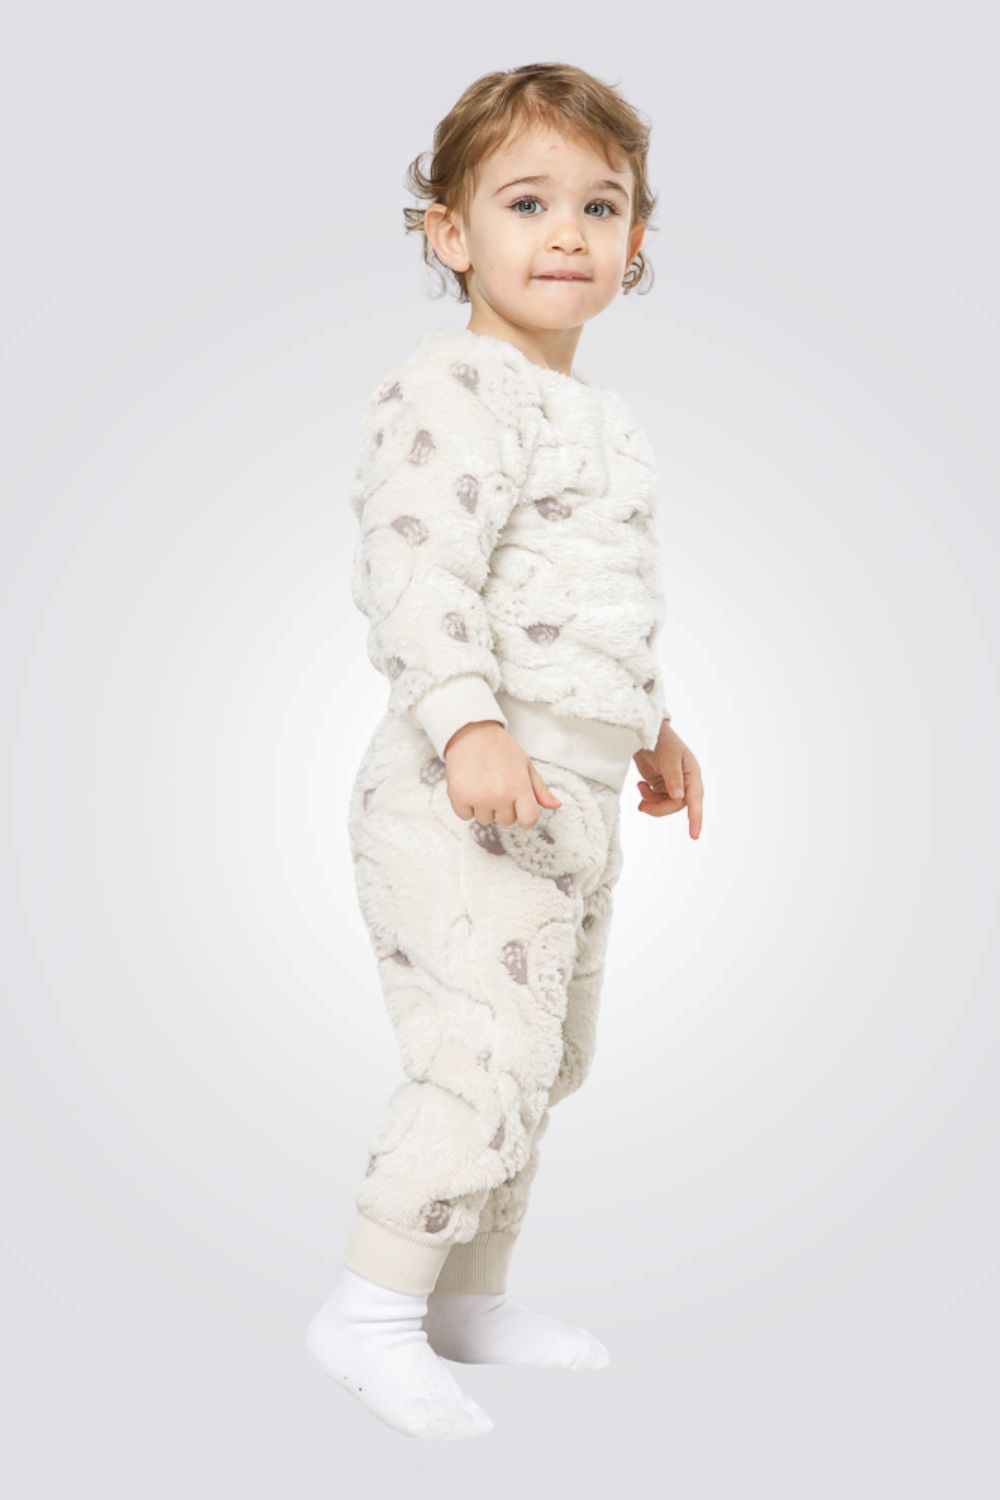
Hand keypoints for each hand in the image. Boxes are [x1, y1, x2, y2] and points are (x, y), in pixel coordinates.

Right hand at [443, 720, 561, 828]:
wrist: (471, 733)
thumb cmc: (501, 748)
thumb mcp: (525, 765)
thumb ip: (540, 789)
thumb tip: (555, 806)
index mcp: (519, 787)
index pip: (529, 821)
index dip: (526, 817)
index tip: (520, 809)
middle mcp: (500, 795)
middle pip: (506, 821)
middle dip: (503, 808)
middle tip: (497, 785)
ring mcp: (478, 798)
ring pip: (485, 820)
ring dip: (484, 807)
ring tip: (482, 784)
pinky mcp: (459, 797)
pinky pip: (465, 816)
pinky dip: (466, 806)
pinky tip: (469, 787)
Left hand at [633, 720, 702, 837]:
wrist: (647, 734)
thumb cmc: (662, 741)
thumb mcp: (669, 758)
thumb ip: (673, 778)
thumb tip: (679, 797)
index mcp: (692, 774)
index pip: (695, 800)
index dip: (696, 819)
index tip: (694, 835)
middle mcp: (686, 782)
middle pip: (676, 806)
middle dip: (659, 808)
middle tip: (641, 806)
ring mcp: (674, 785)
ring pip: (665, 806)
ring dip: (651, 803)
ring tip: (640, 790)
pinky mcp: (662, 786)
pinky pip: (656, 801)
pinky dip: (647, 797)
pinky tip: (641, 785)